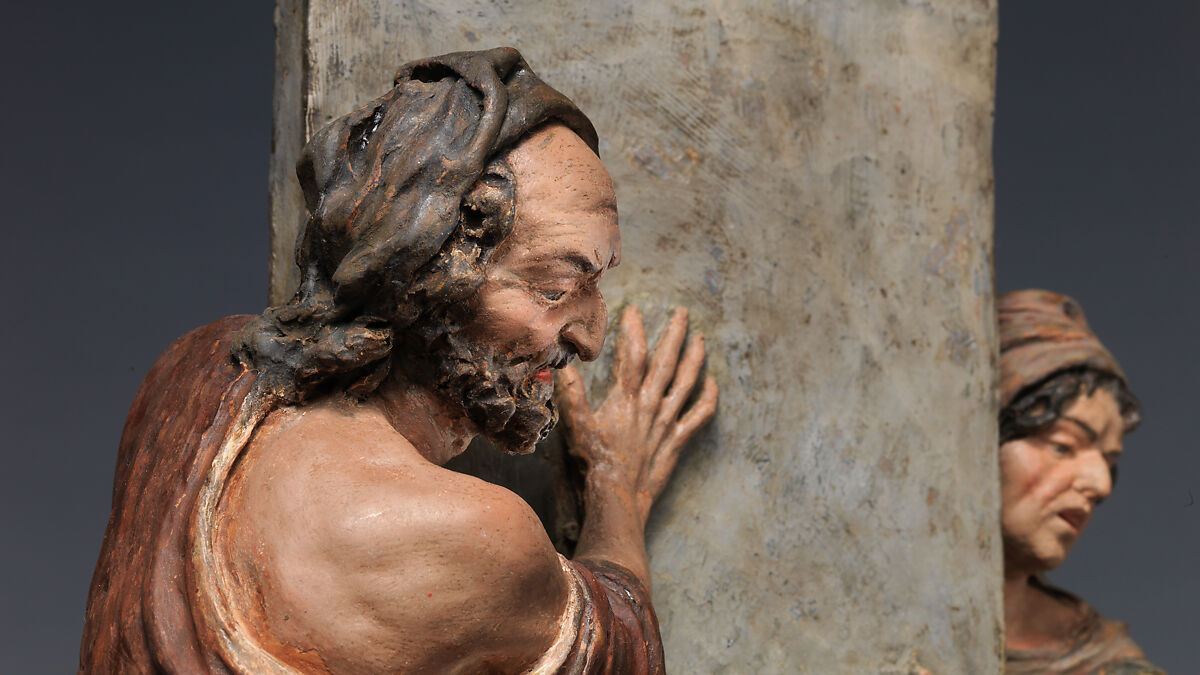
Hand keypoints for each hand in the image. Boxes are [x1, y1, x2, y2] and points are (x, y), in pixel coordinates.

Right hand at [556, 305, 717, 521]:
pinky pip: (699, 415)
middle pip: (666, 361)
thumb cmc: (594, 464)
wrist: (616, 498)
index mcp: (625, 399)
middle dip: (674, 333)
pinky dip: (708, 398)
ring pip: (686, 382)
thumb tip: (561, 367)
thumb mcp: (577, 427)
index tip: (635, 309)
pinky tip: (712, 383)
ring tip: (700, 338)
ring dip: (695, 358)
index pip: (633, 354)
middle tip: (682, 312)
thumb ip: (572, 395)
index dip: (634, 329)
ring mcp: (666, 422)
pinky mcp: (676, 441)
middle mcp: (649, 405)